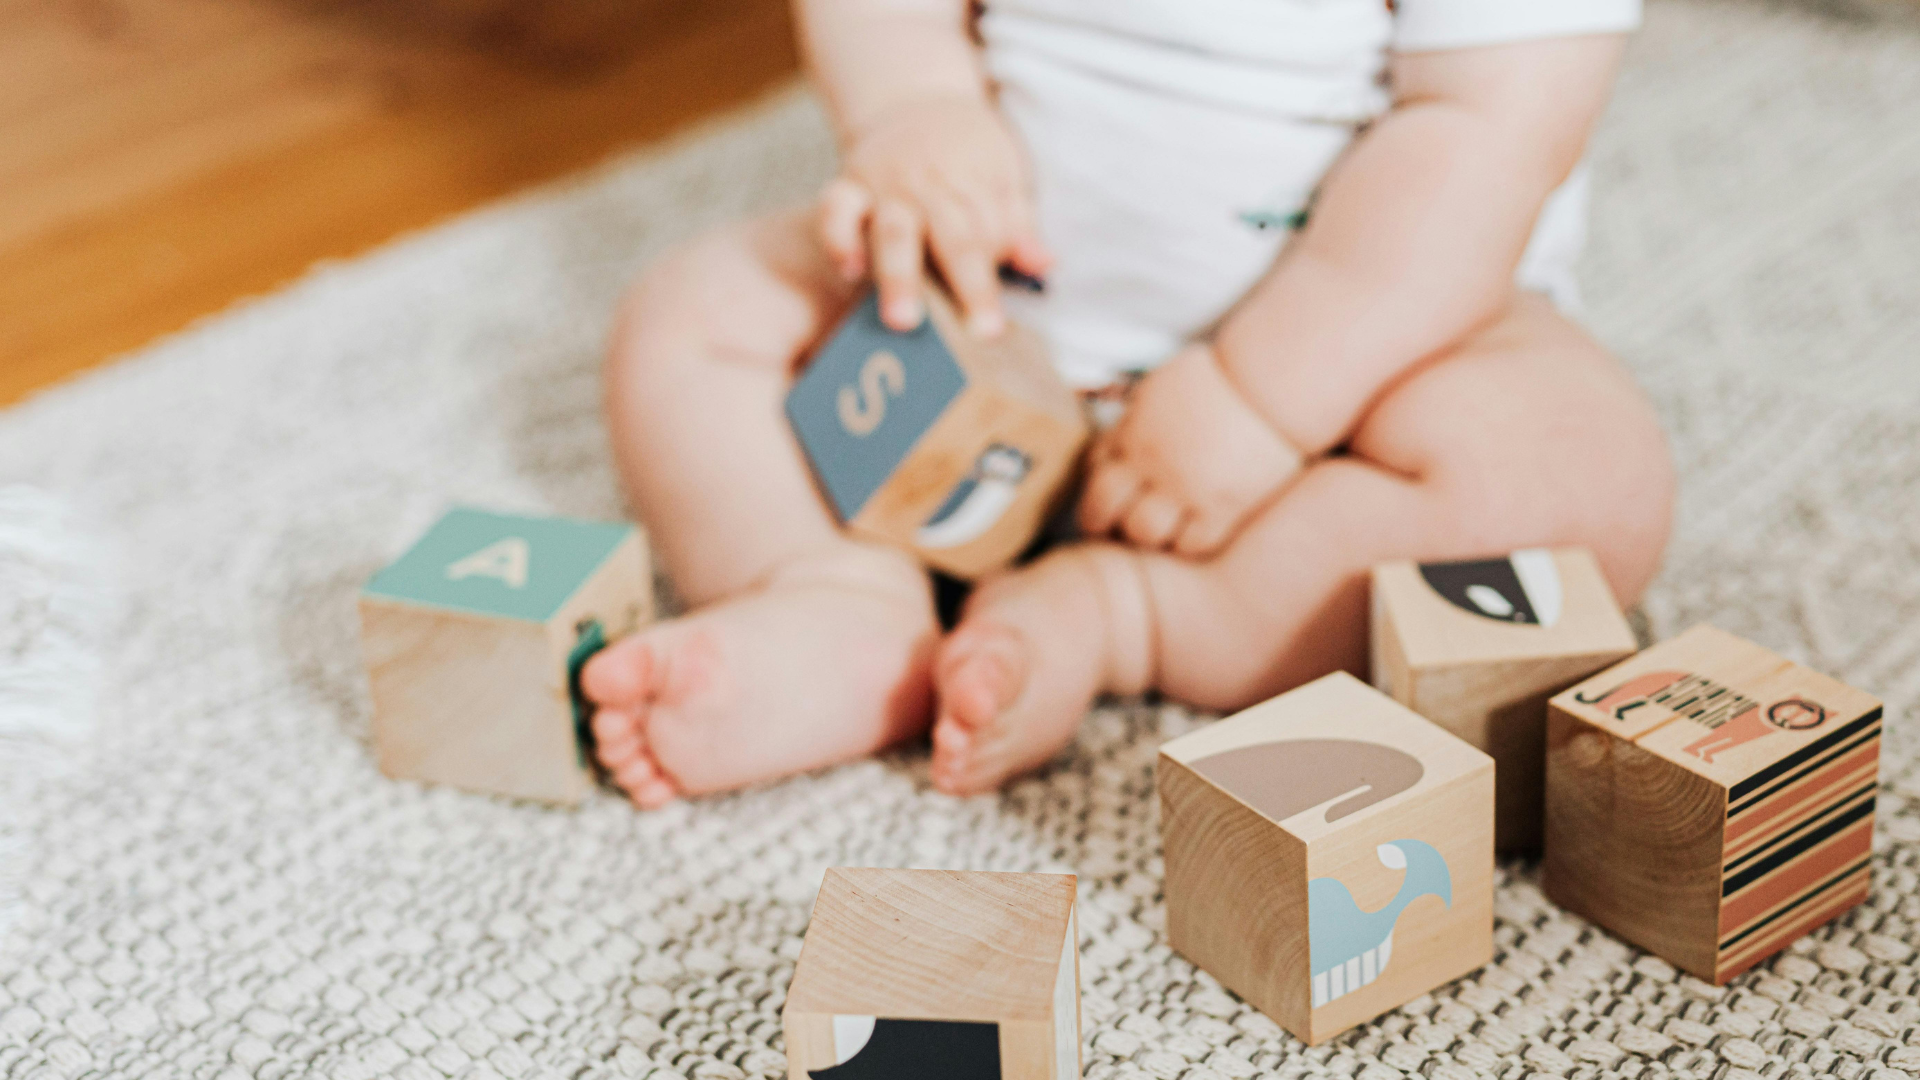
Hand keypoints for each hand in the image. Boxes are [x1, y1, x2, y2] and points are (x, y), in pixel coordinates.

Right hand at [817, 95, 1050, 334]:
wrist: (917, 99)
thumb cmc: (968, 151)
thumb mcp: (1005, 173)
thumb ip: (1020, 223)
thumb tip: (1043, 264)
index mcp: (976, 181)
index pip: (991, 231)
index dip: (995, 275)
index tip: (993, 325)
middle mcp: (931, 184)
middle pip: (954, 238)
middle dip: (967, 283)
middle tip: (980, 331)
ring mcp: (887, 184)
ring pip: (895, 232)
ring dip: (899, 276)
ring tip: (904, 321)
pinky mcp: (848, 186)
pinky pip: (836, 210)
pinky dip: (839, 238)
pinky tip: (850, 271)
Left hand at [1078, 344, 1305, 557]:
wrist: (1271, 386)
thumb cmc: (1218, 382)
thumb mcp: (1158, 389)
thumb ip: (1131, 422)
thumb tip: (1109, 448)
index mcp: (1133, 432)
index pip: (1093, 475)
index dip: (1094, 493)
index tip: (1106, 504)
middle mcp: (1152, 464)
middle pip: (1103, 510)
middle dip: (1103, 523)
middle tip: (1119, 529)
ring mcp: (1186, 488)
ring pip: (1143, 533)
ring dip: (1145, 536)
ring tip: (1160, 532)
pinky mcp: (1223, 508)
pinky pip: (1190, 545)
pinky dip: (1186, 544)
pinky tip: (1194, 533)